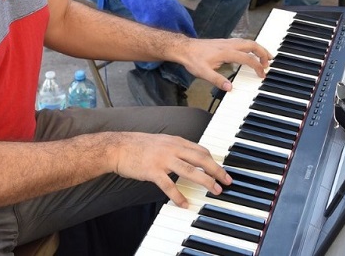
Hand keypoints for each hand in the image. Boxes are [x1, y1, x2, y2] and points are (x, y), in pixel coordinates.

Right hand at [111, 132, 230, 207]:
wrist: (117, 147)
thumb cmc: (138, 145)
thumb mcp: (161, 141)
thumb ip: (175, 147)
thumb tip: (189, 156)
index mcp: (175, 141)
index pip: (201, 150)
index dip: (213, 160)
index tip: (222, 169)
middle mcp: (172, 148)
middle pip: (201, 159)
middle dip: (217, 170)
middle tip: (227, 180)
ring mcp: (163, 159)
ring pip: (190, 170)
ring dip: (206, 181)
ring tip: (215, 190)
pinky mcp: (153, 171)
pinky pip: (169, 185)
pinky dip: (178, 196)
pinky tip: (185, 204)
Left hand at [176, 37, 270, 92]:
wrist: (184, 48)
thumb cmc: (193, 59)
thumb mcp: (204, 73)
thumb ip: (217, 80)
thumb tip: (229, 88)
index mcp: (226, 52)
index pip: (247, 58)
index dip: (257, 66)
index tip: (262, 74)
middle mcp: (229, 45)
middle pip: (252, 45)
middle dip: (263, 53)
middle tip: (270, 62)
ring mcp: (227, 42)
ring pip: (247, 42)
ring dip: (258, 48)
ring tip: (265, 56)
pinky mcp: (224, 42)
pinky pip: (242, 42)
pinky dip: (250, 46)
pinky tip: (250, 51)